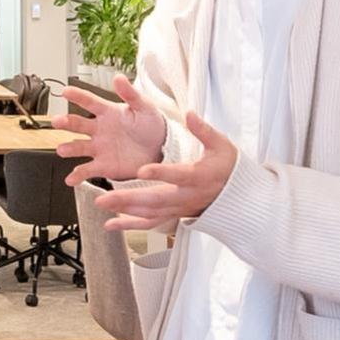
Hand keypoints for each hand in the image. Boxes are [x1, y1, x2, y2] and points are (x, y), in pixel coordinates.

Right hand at [53, 74, 167, 181]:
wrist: (161, 150)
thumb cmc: (152, 125)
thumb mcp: (145, 107)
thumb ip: (131, 94)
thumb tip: (118, 77)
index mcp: (108, 112)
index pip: (89, 101)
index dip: (77, 96)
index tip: (66, 91)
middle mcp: (99, 130)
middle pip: (78, 124)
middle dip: (66, 122)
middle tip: (57, 121)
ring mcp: (99, 148)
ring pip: (78, 147)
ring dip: (68, 148)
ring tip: (62, 150)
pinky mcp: (103, 166)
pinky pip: (87, 170)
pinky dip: (77, 175)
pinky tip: (71, 179)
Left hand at [87, 112, 239, 231]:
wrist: (238, 198)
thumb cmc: (228, 168)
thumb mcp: (221, 145)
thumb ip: (204, 131)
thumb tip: (190, 114)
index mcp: (198, 176)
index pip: (178, 175)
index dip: (161, 173)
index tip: (142, 169)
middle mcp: (186, 196)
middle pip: (156, 200)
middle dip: (128, 199)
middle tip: (104, 197)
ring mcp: (178, 208)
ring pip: (150, 213)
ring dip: (124, 211)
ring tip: (102, 204)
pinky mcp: (173, 214)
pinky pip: (150, 223)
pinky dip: (130, 225)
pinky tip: (110, 224)